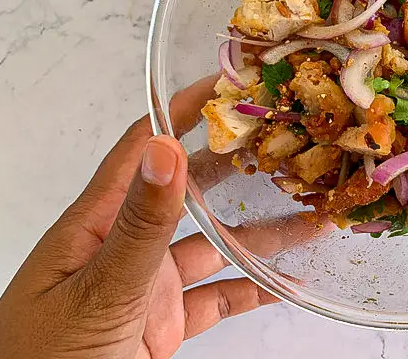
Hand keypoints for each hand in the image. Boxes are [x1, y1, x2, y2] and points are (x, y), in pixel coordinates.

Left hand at [0, 77, 277, 358]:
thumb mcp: (98, 290)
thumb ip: (139, 225)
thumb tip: (165, 147)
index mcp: (98, 222)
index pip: (143, 147)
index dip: (182, 111)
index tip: (227, 84)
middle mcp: (125, 243)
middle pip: (189, 191)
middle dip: (235, 168)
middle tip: (284, 145)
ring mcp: (146, 283)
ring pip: (213, 247)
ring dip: (260, 236)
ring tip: (310, 218)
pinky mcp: (162, 322)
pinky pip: (215, 298)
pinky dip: (250, 290)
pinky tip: (284, 282)